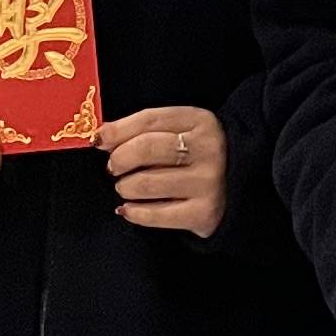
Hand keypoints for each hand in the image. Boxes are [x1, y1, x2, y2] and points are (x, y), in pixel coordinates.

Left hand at [101, 106, 228, 237]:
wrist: (236, 185)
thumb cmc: (195, 155)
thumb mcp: (180, 130)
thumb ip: (143, 129)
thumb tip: (102, 138)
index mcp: (200, 121)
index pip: (149, 120)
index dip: (118, 131)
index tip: (99, 141)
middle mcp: (208, 150)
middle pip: (146, 149)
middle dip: (119, 159)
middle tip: (115, 167)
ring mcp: (207, 183)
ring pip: (146, 183)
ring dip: (125, 187)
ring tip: (126, 187)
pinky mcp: (203, 213)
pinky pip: (155, 215)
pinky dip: (133, 212)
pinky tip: (129, 208)